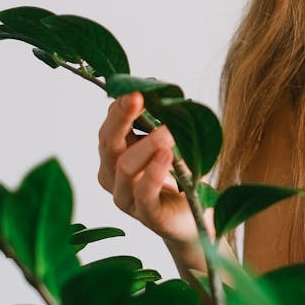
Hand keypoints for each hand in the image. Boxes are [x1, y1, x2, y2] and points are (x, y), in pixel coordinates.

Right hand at [97, 93, 203, 264]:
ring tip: (168, 131)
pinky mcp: (146, 215)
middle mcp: (112, 175)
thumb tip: (161, 87)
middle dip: (122, 117)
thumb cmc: (181, 176)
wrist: (196, 217)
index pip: (109, 126)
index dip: (121, 106)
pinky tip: (167, 156)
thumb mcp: (174, 143)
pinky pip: (143, 192)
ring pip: (125, 166)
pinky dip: (155, 171)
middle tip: (138, 97)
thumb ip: (164, 120)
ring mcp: (125, 197)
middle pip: (108, 142)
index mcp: (114, 154)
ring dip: (148, 144)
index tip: (138, 88)